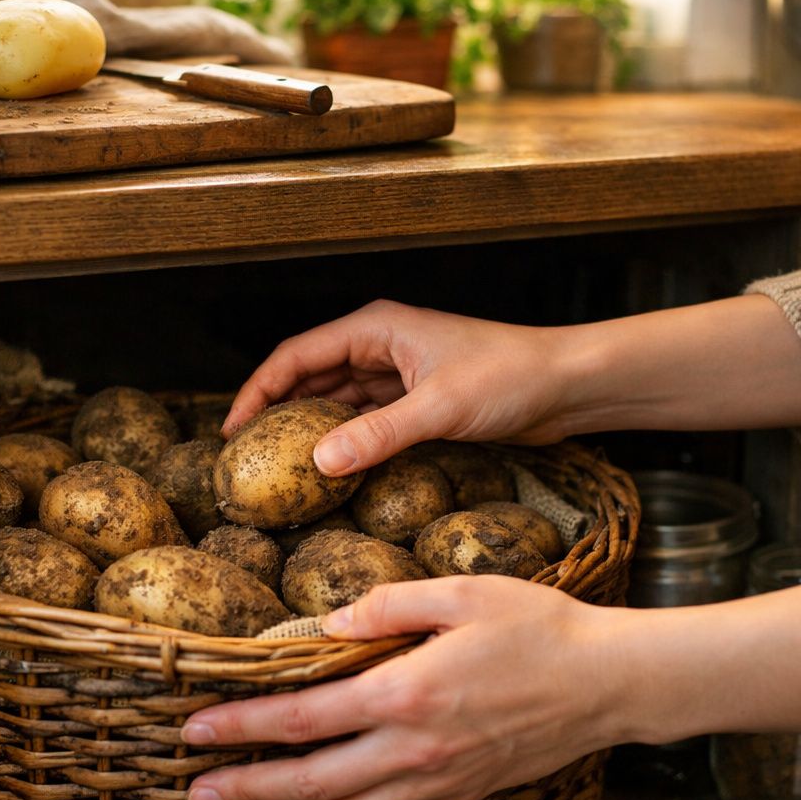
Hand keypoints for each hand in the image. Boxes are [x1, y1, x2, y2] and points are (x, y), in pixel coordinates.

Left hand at [179, 576, 629, 799]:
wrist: (610, 683)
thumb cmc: (540, 627)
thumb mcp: (462, 592)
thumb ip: (389, 604)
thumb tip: (329, 622)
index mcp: (407, 692)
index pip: (304, 717)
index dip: (243, 728)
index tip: (195, 731)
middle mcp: (415, 748)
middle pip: (312, 782)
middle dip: (247, 788)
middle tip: (195, 793)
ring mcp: (439, 781)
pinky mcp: (461, 796)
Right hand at [224, 300, 589, 474]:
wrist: (568, 386)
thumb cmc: (512, 377)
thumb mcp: (439, 408)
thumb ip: (379, 435)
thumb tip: (319, 462)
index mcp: (377, 327)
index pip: (297, 356)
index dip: (258, 390)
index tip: (232, 431)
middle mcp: (381, 345)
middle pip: (310, 378)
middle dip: (276, 413)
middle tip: (246, 458)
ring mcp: (399, 375)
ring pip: (337, 402)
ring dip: (309, 430)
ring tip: (277, 469)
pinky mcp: (418, 403)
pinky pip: (366, 422)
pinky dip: (346, 443)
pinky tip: (330, 471)